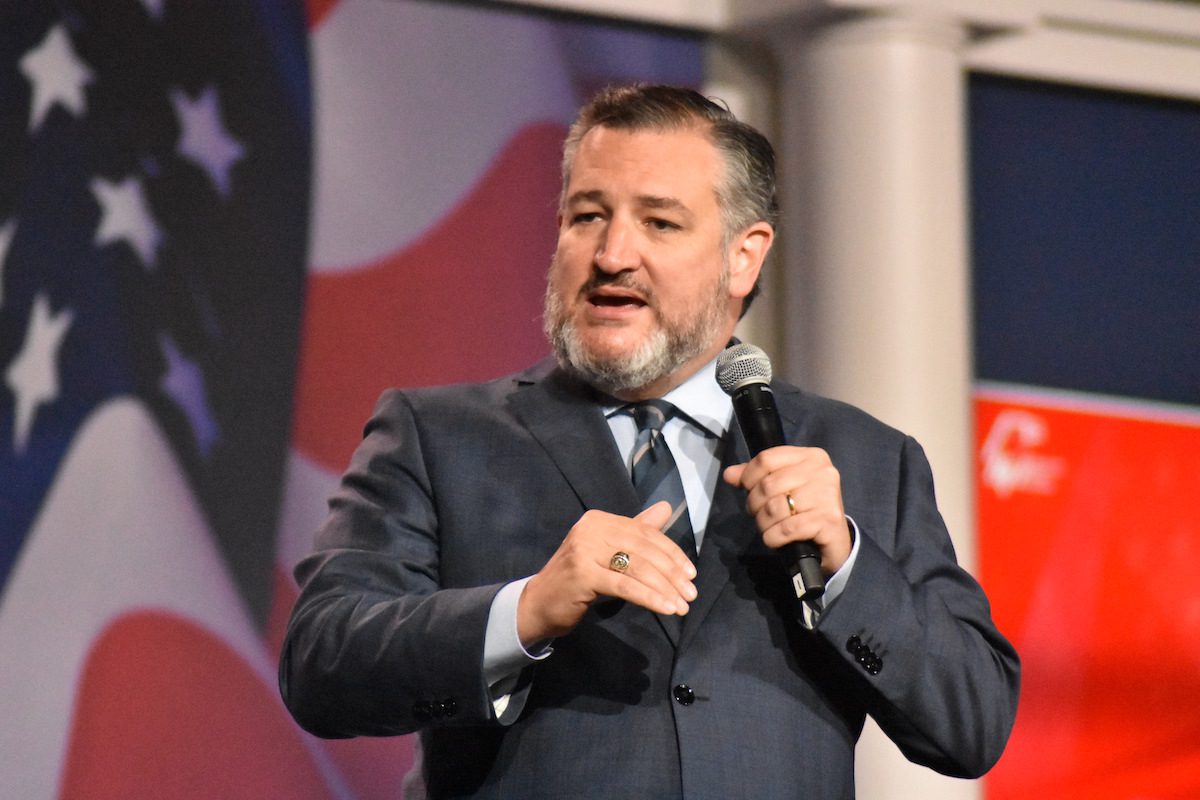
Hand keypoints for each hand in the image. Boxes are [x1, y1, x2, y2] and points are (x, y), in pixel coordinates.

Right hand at [516, 502, 697, 645]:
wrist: (538, 604)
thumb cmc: (578, 580)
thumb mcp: (608, 552)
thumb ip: (637, 531)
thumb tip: (666, 507)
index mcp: (599, 519)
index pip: (645, 533)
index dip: (672, 554)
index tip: (691, 574)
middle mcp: (591, 528)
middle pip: (644, 550)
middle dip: (672, 574)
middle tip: (691, 594)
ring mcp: (584, 550)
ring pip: (637, 568)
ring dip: (665, 588)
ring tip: (682, 605)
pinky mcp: (582, 573)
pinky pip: (625, 586)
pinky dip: (649, 598)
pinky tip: (666, 608)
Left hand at [723, 446, 851, 575]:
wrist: (835, 541)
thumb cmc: (806, 509)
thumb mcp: (783, 488)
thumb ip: (756, 478)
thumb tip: (729, 474)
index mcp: (811, 456)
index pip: (766, 459)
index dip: (748, 476)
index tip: (747, 489)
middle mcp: (823, 472)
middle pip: (768, 485)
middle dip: (754, 504)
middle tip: (758, 515)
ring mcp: (828, 495)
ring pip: (774, 508)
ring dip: (763, 523)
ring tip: (768, 528)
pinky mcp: (828, 520)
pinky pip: (786, 529)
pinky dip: (773, 537)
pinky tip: (775, 540)